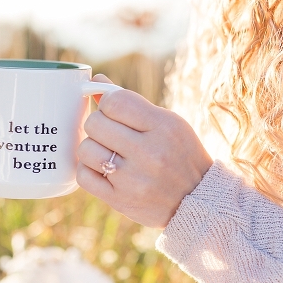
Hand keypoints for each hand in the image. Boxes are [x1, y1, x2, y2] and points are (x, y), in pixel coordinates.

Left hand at [76, 74, 212, 228]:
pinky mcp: (120, 200)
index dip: (107, 103)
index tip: (113, 111)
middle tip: (110, 133)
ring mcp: (133, 179)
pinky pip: (84, 176)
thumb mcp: (167, 123)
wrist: (198, 201)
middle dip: (98, 124)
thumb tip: (96, 81)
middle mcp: (149, 153)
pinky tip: (103, 169)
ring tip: (107, 152)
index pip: (115, 101)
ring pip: (86, 149)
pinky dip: (88, 170)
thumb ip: (131, 102)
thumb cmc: (179, 154)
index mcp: (164, 127)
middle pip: (95, 123)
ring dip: (92, 148)